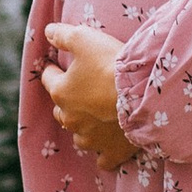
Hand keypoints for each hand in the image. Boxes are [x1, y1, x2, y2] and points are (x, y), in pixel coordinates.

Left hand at [41, 22, 137, 169]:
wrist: (143, 92)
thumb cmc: (111, 63)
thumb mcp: (84, 38)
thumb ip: (63, 35)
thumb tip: (47, 33)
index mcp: (60, 92)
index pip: (48, 76)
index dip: (55, 67)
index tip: (61, 62)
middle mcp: (69, 118)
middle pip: (60, 108)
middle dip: (68, 98)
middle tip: (85, 87)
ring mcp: (89, 138)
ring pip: (79, 133)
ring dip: (84, 124)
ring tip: (98, 115)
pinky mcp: (110, 152)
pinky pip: (102, 159)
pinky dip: (104, 152)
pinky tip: (109, 143)